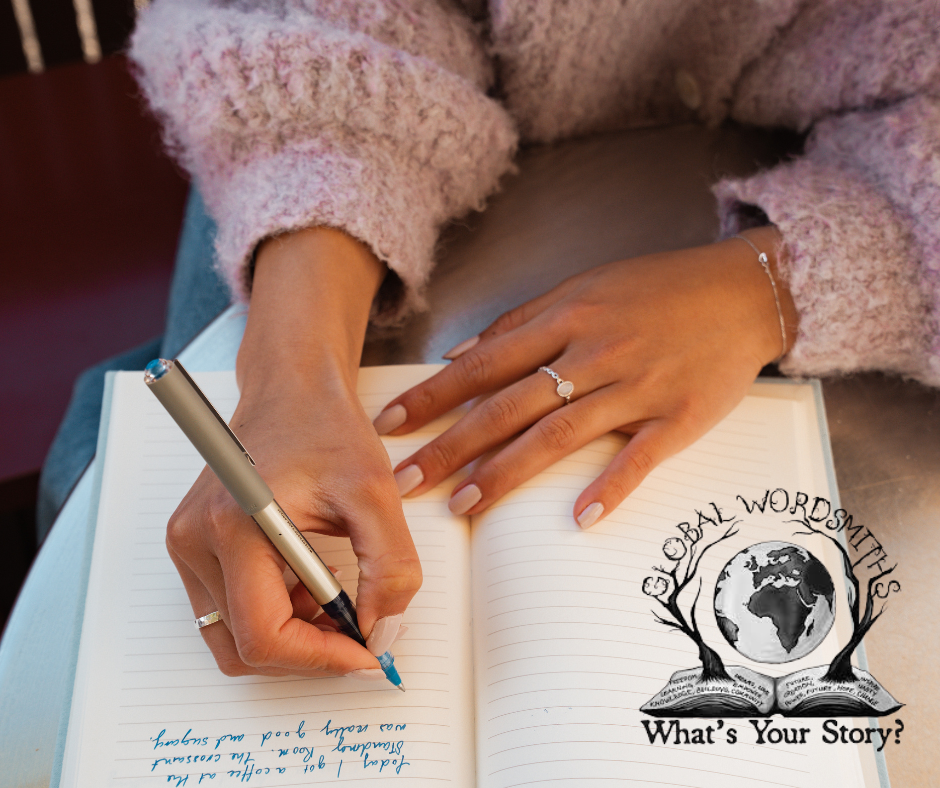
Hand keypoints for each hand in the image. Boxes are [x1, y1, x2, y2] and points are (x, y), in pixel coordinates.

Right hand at [167, 228, 421, 676]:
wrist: (291, 388)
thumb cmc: (327, 427)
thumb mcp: (377, 492)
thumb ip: (390, 568)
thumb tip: (381, 632)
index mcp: (235, 524)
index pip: (264, 635)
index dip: (322, 659)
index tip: (369, 654)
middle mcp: (195, 540)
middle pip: (243, 647)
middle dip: (309, 653)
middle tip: (359, 631)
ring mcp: (187, 544)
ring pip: (234, 635)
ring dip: (292, 636)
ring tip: (337, 596)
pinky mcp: (192, 544)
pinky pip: (229, 610)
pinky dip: (274, 614)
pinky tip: (312, 582)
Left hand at [374, 226, 797, 526]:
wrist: (743, 291)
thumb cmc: (656, 288)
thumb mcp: (583, 288)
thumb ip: (522, 322)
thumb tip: (460, 354)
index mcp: (566, 318)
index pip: (483, 363)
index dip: (433, 396)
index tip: (391, 424)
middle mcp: (593, 352)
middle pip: (509, 406)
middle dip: (451, 446)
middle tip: (406, 481)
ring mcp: (636, 387)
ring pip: (559, 435)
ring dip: (507, 473)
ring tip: (463, 506)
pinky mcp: (677, 417)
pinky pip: (638, 458)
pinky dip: (609, 488)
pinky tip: (578, 519)